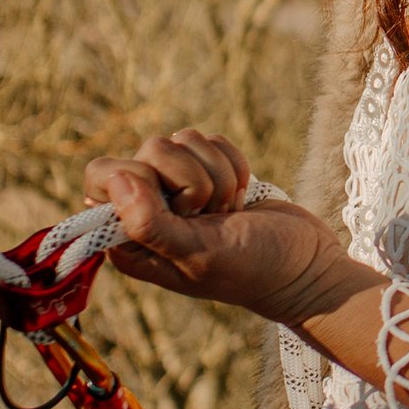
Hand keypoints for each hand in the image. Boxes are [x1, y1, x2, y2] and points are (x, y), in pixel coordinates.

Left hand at [81, 130, 364, 331]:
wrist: (304, 266)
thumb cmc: (250, 270)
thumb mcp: (196, 253)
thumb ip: (148, 223)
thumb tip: (114, 180)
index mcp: (128, 238)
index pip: (104, 176)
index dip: (141, 180)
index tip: (177, 209)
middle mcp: (146, 210)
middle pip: (147, 149)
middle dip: (190, 177)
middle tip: (208, 215)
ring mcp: (177, 189)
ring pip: (181, 139)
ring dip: (217, 175)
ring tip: (228, 212)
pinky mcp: (208, 171)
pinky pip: (209, 139)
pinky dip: (234, 166)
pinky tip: (241, 199)